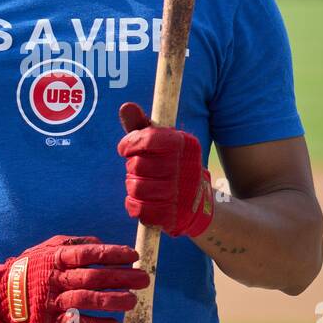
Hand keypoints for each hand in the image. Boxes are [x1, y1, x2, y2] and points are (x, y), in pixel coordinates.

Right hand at [0, 234, 149, 322]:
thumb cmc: (29, 268)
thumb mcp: (46, 249)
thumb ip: (73, 244)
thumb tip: (101, 244)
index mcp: (55, 258)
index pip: (88, 254)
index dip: (112, 254)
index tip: (133, 256)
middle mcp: (55, 279)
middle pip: (92, 277)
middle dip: (121, 278)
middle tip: (144, 279)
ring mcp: (52, 302)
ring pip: (86, 301)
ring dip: (112, 301)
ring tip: (133, 301)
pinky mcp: (49, 322)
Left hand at [117, 102, 213, 237]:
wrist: (197, 201)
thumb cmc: (172, 164)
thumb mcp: (161, 140)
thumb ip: (141, 124)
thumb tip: (125, 106)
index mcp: (183, 144)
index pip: (146, 139)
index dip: (129, 144)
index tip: (126, 149)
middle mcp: (184, 167)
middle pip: (137, 165)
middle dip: (132, 167)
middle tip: (139, 169)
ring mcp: (180, 193)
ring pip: (136, 188)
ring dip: (133, 186)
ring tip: (142, 184)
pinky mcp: (173, 215)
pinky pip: (140, 210)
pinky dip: (135, 205)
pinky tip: (142, 200)